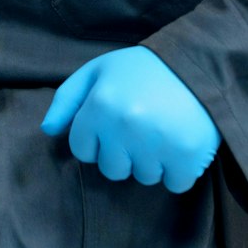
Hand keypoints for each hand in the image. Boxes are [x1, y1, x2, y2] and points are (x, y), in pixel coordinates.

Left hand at [40, 47, 219, 193]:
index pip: (81, 149)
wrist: (200, 64)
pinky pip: (175, 184)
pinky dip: (179, 170)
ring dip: (152, 161)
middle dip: (123, 154)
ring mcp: (156, 143)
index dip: (97, 138)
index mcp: (100, 105)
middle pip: (111, 169)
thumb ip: (67, 99)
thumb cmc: (144, 69)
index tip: (114, 124)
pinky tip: (180, 142)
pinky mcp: (187, 156)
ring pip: (143, 178)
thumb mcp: (98, 71)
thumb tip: (47, 130)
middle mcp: (124, 126)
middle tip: (141, 128)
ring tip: (163, 130)